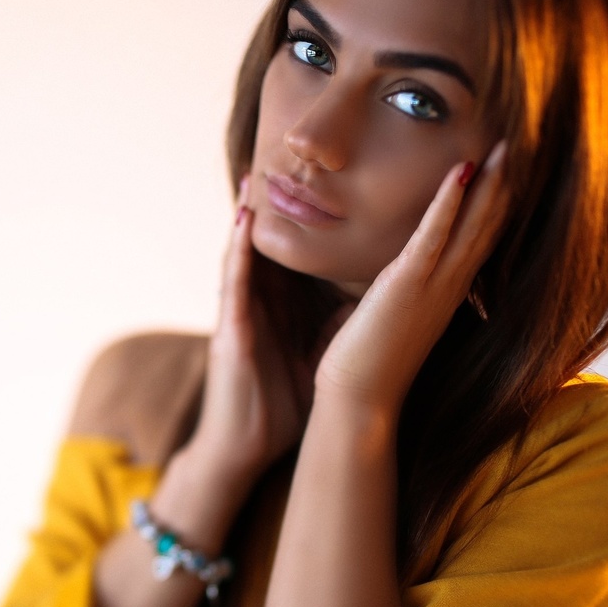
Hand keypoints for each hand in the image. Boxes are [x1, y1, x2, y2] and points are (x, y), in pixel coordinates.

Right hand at [183, 177, 315, 488]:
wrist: (248, 450)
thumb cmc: (281, 407)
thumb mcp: (320, 354)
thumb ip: (339, 324)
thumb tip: (378, 299)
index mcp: (288, 308)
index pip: (305, 253)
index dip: (320, 219)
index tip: (344, 182)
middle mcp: (264, 302)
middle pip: (276, 242)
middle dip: (284, 204)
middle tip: (296, 156)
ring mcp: (242, 311)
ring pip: (249, 251)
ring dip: (252, 212)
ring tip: (260, 169)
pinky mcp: (229, 327)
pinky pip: (232, 279)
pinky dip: (236, 246)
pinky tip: (242, 216)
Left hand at [315, 140, 510, 414]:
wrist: (358, 400)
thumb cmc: (367, 360)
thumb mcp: (392, 315)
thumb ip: (400, 291)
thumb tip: (391, 278)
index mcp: (446, 293)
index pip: (480, 240)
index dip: (495, 204)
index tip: (507, 170)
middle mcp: (449, 288)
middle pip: (488, 227)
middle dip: (503, 184)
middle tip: (517, 144)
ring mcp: (433, 287)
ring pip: (472, 227)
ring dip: (488, 184)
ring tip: (503, 147)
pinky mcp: (407, 286)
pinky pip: (434, 236)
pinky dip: (449, 203)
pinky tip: (461, 170)